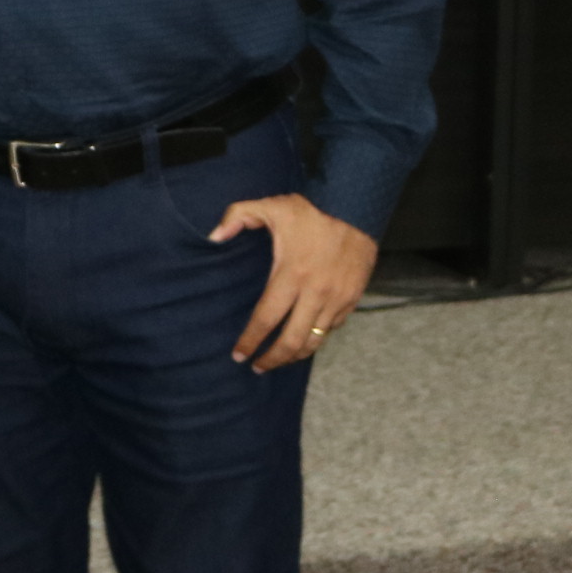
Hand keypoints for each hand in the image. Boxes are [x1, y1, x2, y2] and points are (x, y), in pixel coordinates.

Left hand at [211, 194, 378, 372]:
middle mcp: (315, 293)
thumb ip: (237, 216)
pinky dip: (316, 338)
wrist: (358, 212)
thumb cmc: (312, 212)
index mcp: (292, 275)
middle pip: (292, 341)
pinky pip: (331, 329)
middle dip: (273, 358)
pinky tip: (303, 339)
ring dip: (295, 355)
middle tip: (257, 366)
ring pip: (314, 340)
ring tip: (279, 360)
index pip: (266, 319)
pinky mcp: (351, 300)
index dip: (250, 340)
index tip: (238, 355)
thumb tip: (213, 237)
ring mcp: (336, 300)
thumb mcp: (271, 206)